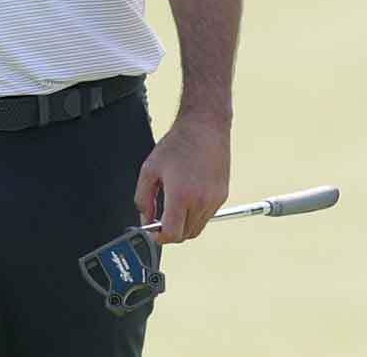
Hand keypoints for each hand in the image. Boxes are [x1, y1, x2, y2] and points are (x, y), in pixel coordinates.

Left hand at [135, 113, 230, 243]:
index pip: (173, 233)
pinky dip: (195, 216)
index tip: (153, 233)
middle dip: (170, 232)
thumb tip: (145, 217)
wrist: (204, 128)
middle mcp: (201, 201)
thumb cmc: (178, 144)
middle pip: (186, 234)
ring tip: (171, 208)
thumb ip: (143, 197)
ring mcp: (215, 200)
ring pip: (198, 227)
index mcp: (181, 195)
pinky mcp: (222, 196)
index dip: (160, 237)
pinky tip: (185, 200)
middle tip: (158, 222)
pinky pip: (208, 216)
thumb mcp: (149, 169)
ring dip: (184, 225)